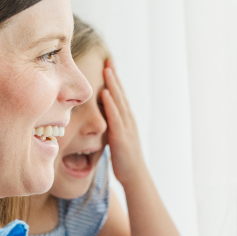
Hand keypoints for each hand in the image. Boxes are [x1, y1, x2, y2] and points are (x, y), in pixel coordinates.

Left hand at [100, 59, 146, 185]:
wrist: (135, 176)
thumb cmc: (124, 159)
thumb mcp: (117, 139)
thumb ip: (111, 127)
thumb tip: (101, 120)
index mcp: (126, 120)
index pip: (120, 96)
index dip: (114, 81)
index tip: (108, 65)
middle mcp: (128, 120)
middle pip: (120, 94)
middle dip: (114, 77)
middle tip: (108, 59)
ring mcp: (126, 127)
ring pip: (119, 102)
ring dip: (113, 85)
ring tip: (107, 70)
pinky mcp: (121, 137)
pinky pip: (115, 118)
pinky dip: (110, 104)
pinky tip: (105, 94)